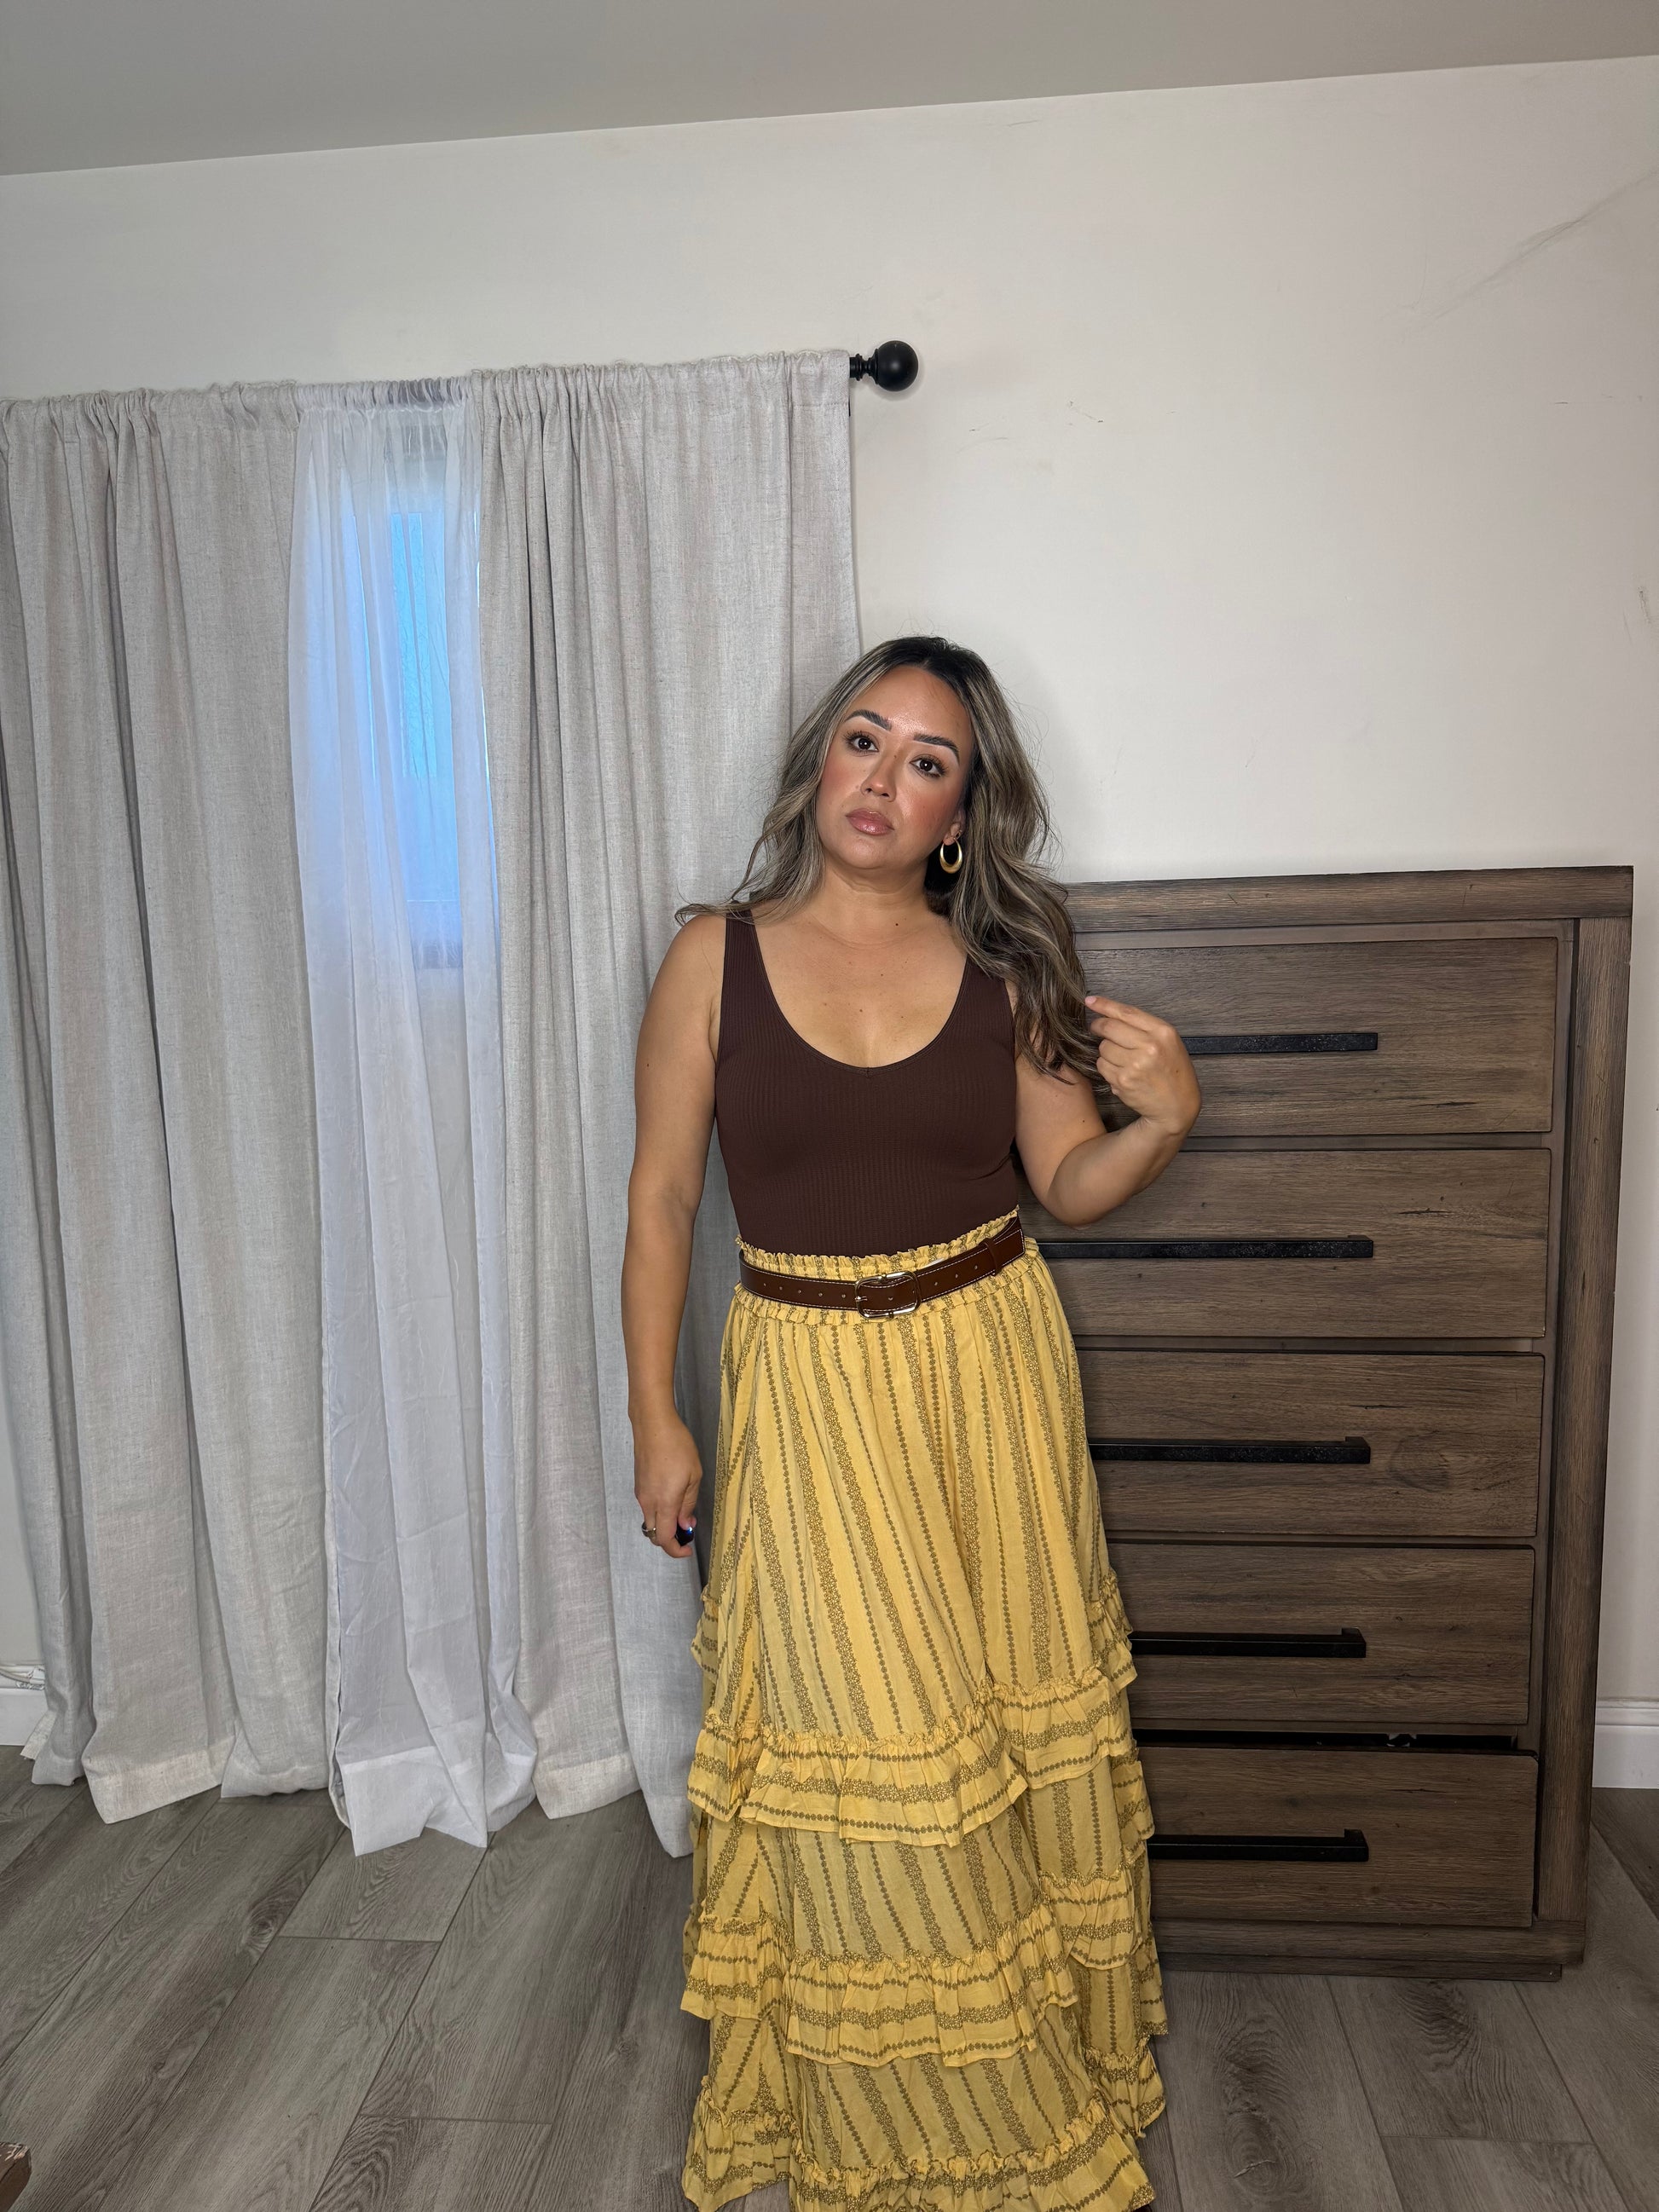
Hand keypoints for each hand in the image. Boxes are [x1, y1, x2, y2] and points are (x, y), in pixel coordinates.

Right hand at [633, 1410, 701, 1557]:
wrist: (653, 1424)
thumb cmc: (677, 1446)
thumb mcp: (693, 1475)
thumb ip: (688, 1503)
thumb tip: (685, 1524)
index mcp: (664, 1502)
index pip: (665, 1539)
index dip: (676, 1550)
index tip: (688, 1550)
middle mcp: (648, 1502)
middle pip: (654, 1534)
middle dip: (671, 1539)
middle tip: (688, 1528)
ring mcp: (641, 1494)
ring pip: (650, 1521)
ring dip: (665, 1524)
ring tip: (684, 1509)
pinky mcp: (639, 1485)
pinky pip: (648, 1507)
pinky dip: (659, 1511)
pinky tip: (673, 1496)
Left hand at [1084, 994, 1201, 1136]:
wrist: (1177, 1105)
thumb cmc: (1172, 1071)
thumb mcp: (1168, 1042)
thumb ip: (1143, 1027)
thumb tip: (1108, 1013)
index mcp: (1163, 1032)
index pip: (1126, 1012)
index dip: (1104, 1005)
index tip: (1089, 1001)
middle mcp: (1149, 1046)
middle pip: (1109, 1028)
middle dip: (1099, 1028)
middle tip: (1098, 1030)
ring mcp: (1135, 1064)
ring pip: (1103, 1048)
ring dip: (1106, 1052)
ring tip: (1122, 1059)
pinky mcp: (1123, 1081)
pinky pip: (1102, 1066)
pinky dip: (1107, 1068)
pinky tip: (1122, 1073)